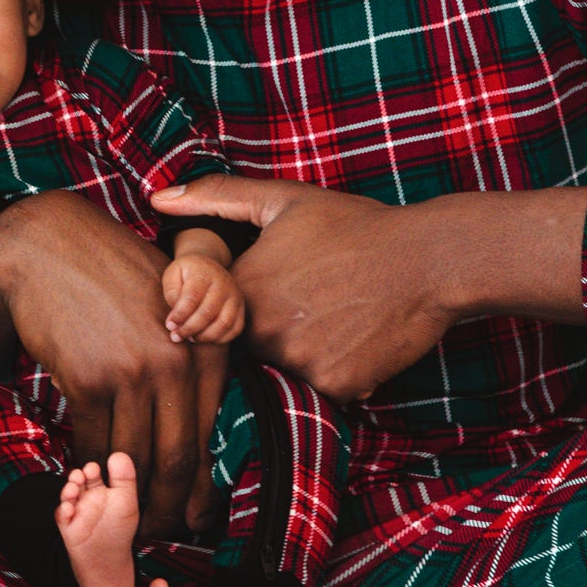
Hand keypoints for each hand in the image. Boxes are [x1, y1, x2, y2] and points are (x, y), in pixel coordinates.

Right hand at [0, 192, 223, 537]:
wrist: (39, 243)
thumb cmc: (100, 272)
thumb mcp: (166, 301)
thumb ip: (185, 352)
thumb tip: (188, 419)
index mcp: (206, 344)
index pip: (209, 433)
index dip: (199, 484)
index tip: (191, 511)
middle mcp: (179, 360)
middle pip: (178, 457)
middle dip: (167, 507)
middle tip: (154, 531)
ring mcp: (136, 369)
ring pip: (136, 459)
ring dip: (125, 499)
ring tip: (117, 518)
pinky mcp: (91, 377)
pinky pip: (94, 442)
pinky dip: (86, 467)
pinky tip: (80, 476)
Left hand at [151, 176, 452, 401]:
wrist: (429, 259)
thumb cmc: (354, 226)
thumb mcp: (281, 200)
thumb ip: (215, 198)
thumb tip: (157, 199)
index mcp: (241, 290)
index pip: (215, 317)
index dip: (238, 307)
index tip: (275, 290)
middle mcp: (263, 332)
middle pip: (249, 347)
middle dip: (271, 331)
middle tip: (312, 301)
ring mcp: (299, 362)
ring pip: (285, 369)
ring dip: (304, 353)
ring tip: (336, 316)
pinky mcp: (337, 385)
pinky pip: (323, 388)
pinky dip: (338, 371)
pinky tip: (356, 337)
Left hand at [162, 256, 244, 344]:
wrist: (208, 266)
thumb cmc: (186, 274)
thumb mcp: (173, 274)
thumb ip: (172, 292)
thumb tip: (177, 315)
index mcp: (204, 273)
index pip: (192, 297)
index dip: (180, 314)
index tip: (170, 325)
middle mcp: (224, 284)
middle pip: (208, 312)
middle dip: (189, 328)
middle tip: (176, 336)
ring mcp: (235, 297)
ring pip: (224, 323)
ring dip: (205, 336)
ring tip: (189, 337)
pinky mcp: (241, 308)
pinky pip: (235, 329)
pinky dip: (220, 339)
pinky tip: (204, 338)